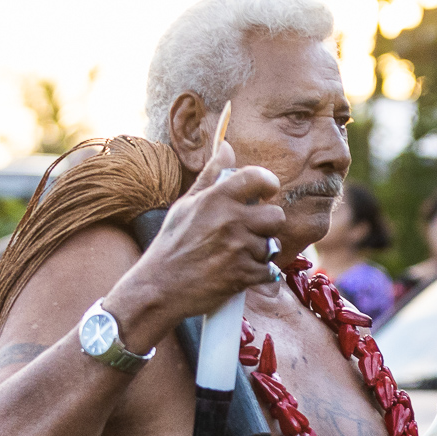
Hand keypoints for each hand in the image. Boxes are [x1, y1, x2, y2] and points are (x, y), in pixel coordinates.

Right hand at [116, 140, 286, 329]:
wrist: (160, 288)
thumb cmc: (172, 244)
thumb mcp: (186, 204)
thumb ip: (211, 176)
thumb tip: (227, 147)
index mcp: (215, 199)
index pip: (258, 178)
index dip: (268, 183)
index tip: (266, 192)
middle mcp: (229, 220)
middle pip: (276, 216)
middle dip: (266, 225)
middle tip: (248, 231)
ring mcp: (238, 249)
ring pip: (271, 245)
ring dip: (259, 252)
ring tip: (235, 255)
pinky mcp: (243, 275)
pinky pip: (269, 270)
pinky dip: (258, 274)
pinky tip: (238, 271)